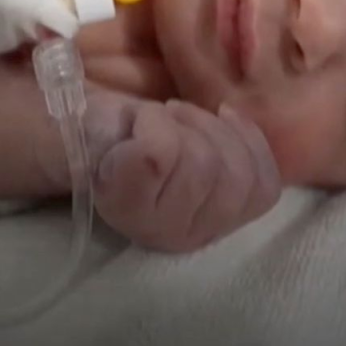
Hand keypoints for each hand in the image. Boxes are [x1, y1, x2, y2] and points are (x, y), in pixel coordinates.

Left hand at [84, 92, 281, 252]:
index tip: (219, 116)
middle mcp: (190, 238)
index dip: (248, 140)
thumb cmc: (142, 132)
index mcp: (214, 224)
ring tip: (154, 125)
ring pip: (204, 160)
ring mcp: (159, 229)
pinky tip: (137, 130)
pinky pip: (164, 149)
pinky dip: (153, 123)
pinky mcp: (129, 205)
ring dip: (180, 123)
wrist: (80, 131)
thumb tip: (257, 107)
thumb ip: (238, 153)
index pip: (265, 188)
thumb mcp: (203, 144)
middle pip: (236, 173)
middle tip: (176, 120)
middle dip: (209, 129)